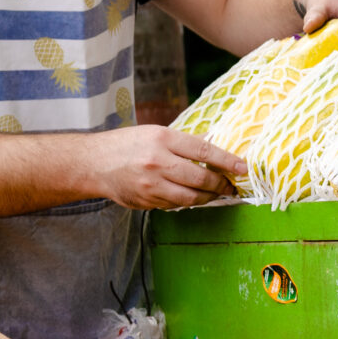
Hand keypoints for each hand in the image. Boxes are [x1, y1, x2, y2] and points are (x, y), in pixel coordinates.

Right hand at [90, 123, 245, 210]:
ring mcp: (151, 185)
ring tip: (216, 193)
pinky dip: (188, 201)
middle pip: (201, 179)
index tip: (243, 168)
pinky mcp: (146, 202)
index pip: (204, 151)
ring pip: (191, 197)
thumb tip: (216, 149)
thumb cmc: (127, 144)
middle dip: (221, 184)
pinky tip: (192, 196)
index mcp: (162, 139)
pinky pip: (175, 205)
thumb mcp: (156, 133)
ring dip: (208, 197)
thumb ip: (184, 143)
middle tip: (231, 185)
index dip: (228, 161)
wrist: (94, 164)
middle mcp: (157, 163)